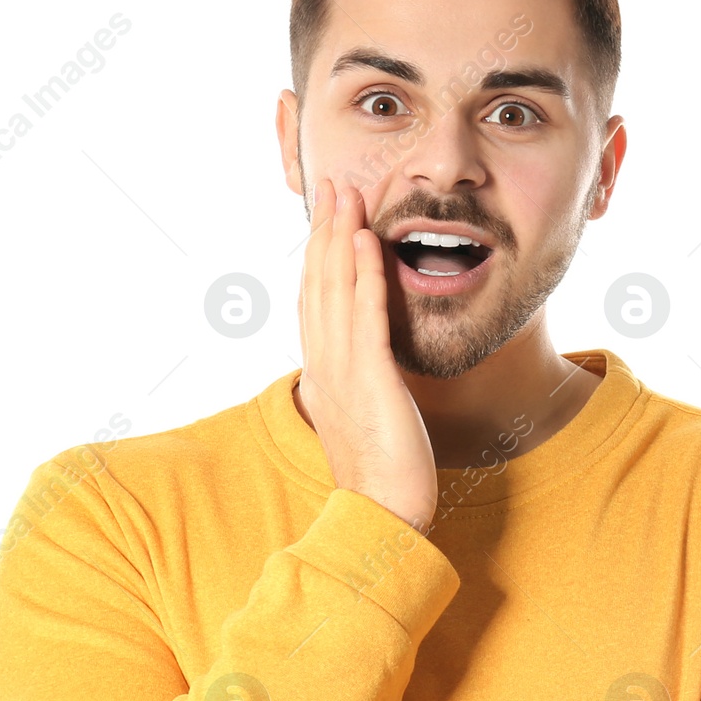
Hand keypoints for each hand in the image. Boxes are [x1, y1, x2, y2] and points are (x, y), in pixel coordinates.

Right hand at [297, 177, 437, 534]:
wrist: (382, 516)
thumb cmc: (384, 478)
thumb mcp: (368, 420)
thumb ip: (363, 387)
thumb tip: (369, 371)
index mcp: (323, 373)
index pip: (316, 300)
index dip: (319, 253)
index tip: (328, 216)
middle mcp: (324, 365)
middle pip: (318, 283)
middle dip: (324, 230)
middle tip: (330, 184)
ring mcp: (341, 370)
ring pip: (335, 289)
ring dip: (340, 235)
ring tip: (346, 192)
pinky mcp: (368, 378)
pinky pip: (364, 314)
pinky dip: (363, 273)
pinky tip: (366, 239)